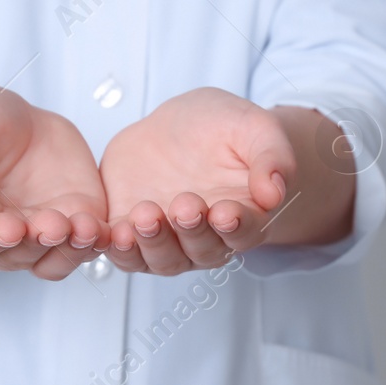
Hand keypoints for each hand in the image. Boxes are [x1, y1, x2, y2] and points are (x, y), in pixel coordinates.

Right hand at [0, 82, 107, 280]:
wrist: (10, 118)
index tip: (11, 228)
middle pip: (16, 256)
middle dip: (37, 243)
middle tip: (55, 224)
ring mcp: (36, 232)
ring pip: (52, 260)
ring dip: (70, 250)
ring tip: (85, 227)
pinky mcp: (71, 220)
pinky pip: (84, 244)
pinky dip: (97, 241)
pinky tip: (105, 227)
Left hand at [98, 87, 294, 274]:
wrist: (178, 125)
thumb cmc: (222, 127)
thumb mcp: (254, 128)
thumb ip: (271, 157)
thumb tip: (274, 193)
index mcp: (243, 216)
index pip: (245, 232)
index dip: (237, 226)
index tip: (226, 212)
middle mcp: (206, 238)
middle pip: (201, 250)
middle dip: (192, 231)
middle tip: (184, 205)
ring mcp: (167, 240)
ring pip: (161, 259)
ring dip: (152, 243)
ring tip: (143, 216)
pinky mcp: (130, 231)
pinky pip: (123, 251)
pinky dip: (117, 247)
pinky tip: (111, 233)